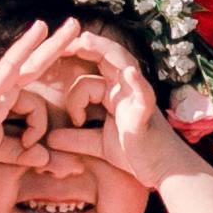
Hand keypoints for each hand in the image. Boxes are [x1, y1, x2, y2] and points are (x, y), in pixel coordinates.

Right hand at [0, 21, 82, 166]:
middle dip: (56, 44)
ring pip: (24, 63)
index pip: (34, 101)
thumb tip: (45, 159)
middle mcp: (0, 86)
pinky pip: (6, 72)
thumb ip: (21, 153)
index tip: (29, 147)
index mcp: (4, 97)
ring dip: (45, 44)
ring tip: (63, 24)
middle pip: (34, 62)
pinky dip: (19, 55)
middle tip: (76, 23)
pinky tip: (35, 34)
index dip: (39, 126)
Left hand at [29, 22, 197, 181]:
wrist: (161, 171)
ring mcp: (137, 97)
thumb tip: (50, 139)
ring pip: (122, 64)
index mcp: (115, 95)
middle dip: (85, 45)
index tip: (52, 61)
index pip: (89, 78)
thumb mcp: (99, 145)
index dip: (73, 86)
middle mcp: (127, 90)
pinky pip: (143, 94)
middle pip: (107, 57)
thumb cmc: (135, 155)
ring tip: (85, 41)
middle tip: (61, 41)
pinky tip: (130, 73)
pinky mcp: (146, 113)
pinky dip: (137, 83)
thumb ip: (76, 139)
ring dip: (104, 50)